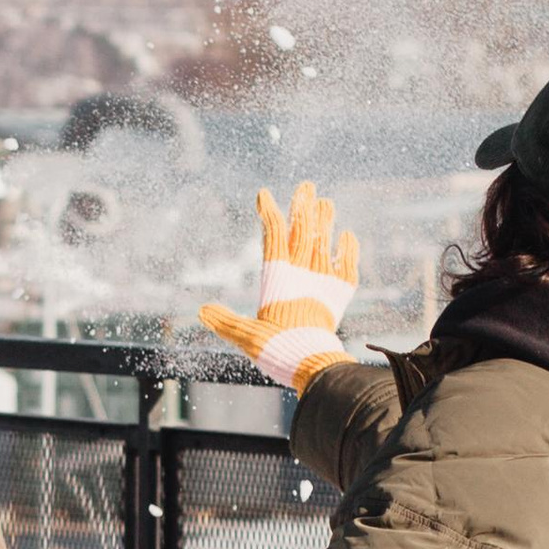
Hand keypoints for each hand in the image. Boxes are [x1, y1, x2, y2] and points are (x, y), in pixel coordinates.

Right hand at [199, 183, 359, 391]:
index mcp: (277, 276)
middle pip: (303, 230)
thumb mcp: (244, 335)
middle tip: (306, 186)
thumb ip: (225, 321)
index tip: (264, 194)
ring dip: (325, 221)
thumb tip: (201, 311)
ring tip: (326, 202)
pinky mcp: (340, 292)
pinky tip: (347, 235)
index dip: (269, 211)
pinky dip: (348, 249)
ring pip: (324, 241)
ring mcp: (323, 279)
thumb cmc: (276, 348)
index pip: (272, 234)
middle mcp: (302, 271)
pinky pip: (347, 264)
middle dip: (303, 206)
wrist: (310, 361)